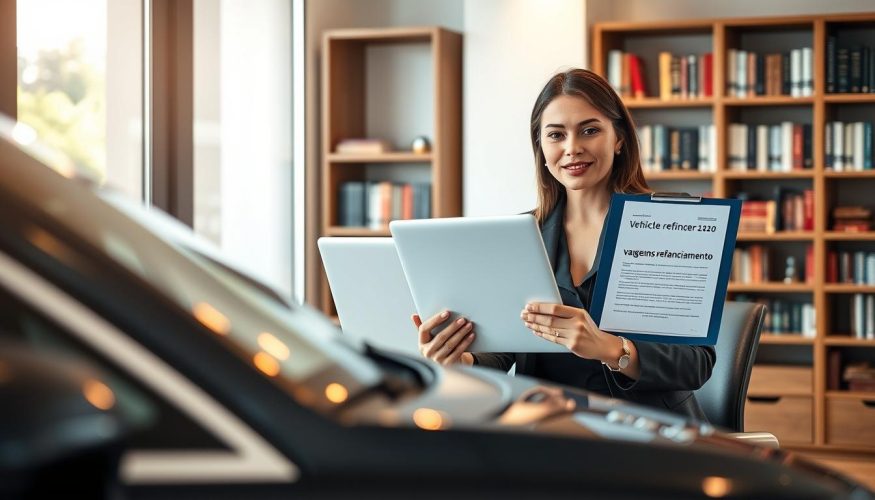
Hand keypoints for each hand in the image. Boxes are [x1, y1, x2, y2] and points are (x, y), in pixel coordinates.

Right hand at [412, 311, 474, 365]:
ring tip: (468, 325)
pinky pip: (457, 352)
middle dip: (452, 327)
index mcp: (421, 343)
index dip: (435, 320)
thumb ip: (422, 327)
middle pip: (440, 337)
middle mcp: (427, 352)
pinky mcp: (448, 365)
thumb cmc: (438, 347)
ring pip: (450, 344)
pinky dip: (465, 343)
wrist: (448, 365)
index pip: (424, 329)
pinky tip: (471, 336)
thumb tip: (414, 316)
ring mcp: (437, 360)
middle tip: (462, 319)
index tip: (447, 313)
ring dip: (461, 333)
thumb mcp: (429, 338)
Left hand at [521, 303, 637, 378]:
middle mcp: (576, 323)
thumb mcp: (581, 316)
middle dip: (534, 317)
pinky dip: (543, 335)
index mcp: (578, 313)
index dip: (540, 307)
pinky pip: (553, 339)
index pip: (555, 308)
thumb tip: (545, 310)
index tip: (530, 306)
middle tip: (524, 315)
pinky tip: (536, 331)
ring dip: (536, 326)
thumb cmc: (589, 329)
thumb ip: (566, 313)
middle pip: (550, 319)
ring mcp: (574, 335)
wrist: (602, 345)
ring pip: (550, 330)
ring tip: (527, 323)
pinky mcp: (572, 345)